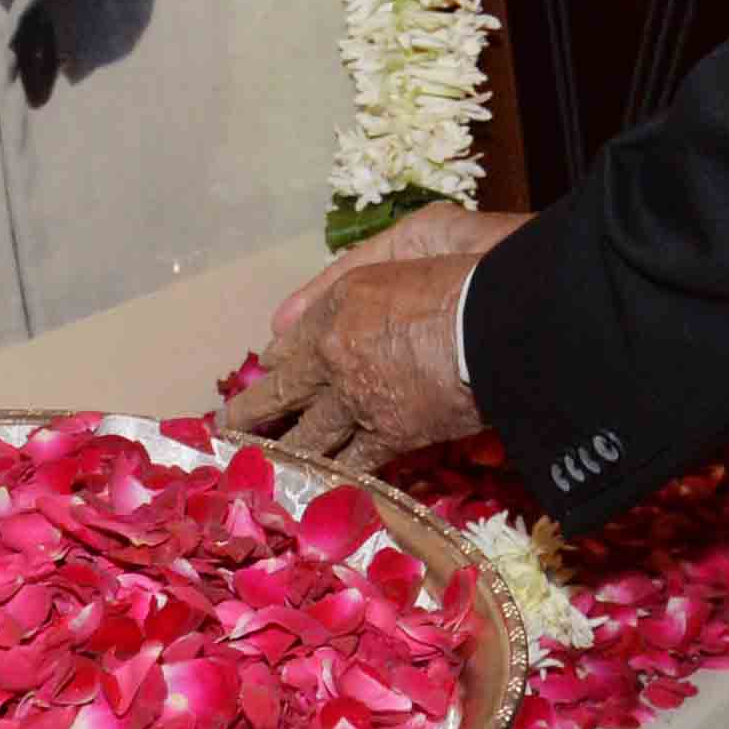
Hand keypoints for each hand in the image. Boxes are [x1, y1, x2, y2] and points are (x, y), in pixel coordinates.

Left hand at [221, 206, 528, 472]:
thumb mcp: (406, 242)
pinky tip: (313, 487)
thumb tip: (281, 320)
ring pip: (306, 435)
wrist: (500, 321)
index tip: (268, 371)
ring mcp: (356, 399)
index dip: (278, 358)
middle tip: (228, 427)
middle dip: (252, 411)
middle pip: (281, 389)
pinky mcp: (389, 435)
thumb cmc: (464, 271)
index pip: (292, 338)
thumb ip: (343, 277)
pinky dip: (332, 476)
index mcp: (338, 304)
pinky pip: (351, 462)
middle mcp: (334, 354)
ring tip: (256, 466)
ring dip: (279, 451)